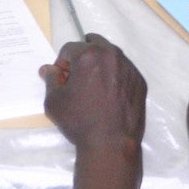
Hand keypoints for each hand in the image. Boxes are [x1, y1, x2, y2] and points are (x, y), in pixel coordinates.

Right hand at [41, 34, 145, 150]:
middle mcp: (111, 55)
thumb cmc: (79, 121)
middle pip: (93, 44)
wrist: (111, 144)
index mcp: (89, 55)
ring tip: (94, 88)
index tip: (63, 78)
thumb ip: (51, 80)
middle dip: (83, 56)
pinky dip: (115, 76)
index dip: (62, 63)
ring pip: (111, 56)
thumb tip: (48, 69)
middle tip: (78, 78)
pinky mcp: (140, 81)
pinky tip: (110, 96)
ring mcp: (129, 67)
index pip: (69, 48)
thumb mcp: (54, 101)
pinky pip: (124, 70)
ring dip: (100, 64)